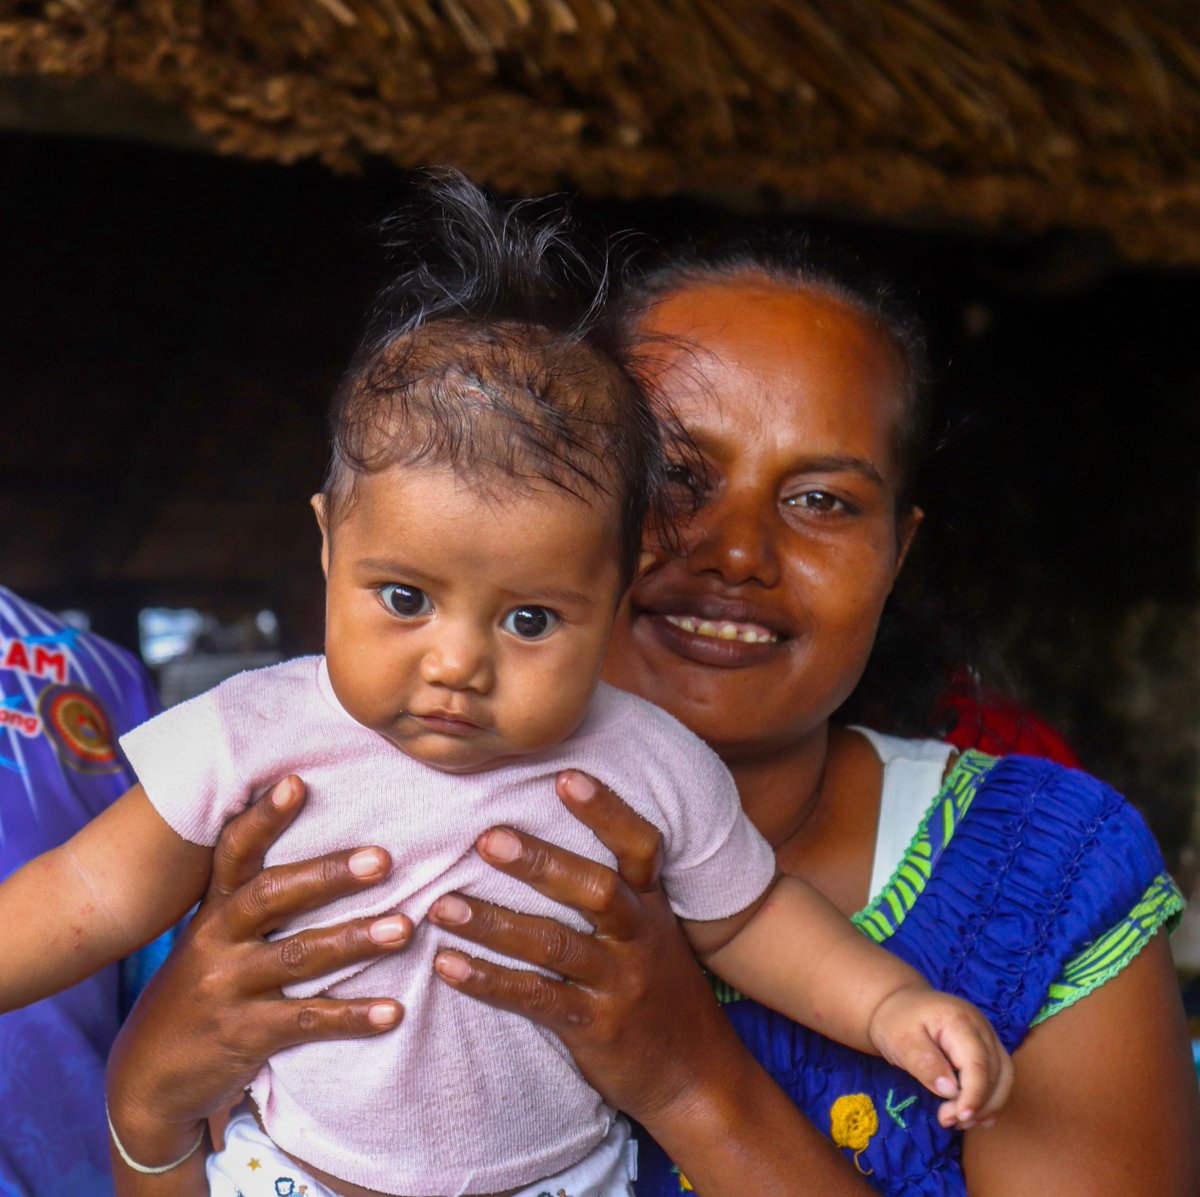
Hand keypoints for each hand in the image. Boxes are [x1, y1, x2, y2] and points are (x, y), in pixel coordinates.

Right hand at [105, 775, 410, 1166]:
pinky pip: (305, 1022)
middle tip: (383, 859)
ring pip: (298, 956)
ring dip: (356, 940)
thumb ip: (253, 903)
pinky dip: (352, 1016)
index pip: (235, 853)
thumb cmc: (200, 994)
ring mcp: (227, 989)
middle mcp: (215, 942)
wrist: (146, 1080)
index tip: (296, 783)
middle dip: (328, 875)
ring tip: (405, 927)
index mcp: (214, 911)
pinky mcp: (243, 1036)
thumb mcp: (212, 942)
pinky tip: (393, 1011)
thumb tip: (320, 853)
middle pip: (272, 895)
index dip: (263, 818)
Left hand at [426, 769, 740, 1124]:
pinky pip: (537, 1000)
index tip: (567, 777)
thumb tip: (553, 839)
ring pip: (554, 946)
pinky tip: (448, 966)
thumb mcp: (655, 933)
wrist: (698, 1077)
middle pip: (596, 890)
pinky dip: (489, 982)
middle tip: (486, 838)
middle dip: (540, 862)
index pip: (640, 847)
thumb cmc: (662, 992)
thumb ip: (619, 893)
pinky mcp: (595, 1028)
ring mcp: (618, 984)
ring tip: (442, 906)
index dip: (608, 811)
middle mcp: (640, 938)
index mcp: (654, 906)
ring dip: (494, 924)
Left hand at [867, 985, 1013, 1129]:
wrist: (897, 1003)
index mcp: (959, 1020)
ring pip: (1004, 1076)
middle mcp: (980, 1026)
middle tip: (948, 1120)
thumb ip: (925, 1063)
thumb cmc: (896, 1022)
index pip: (978, 1063)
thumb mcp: (901, 1041)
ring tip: (960, 1121)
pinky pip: (999, 1076)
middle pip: (996, 1072)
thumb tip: (951, 1090)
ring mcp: (986, 1035)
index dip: (974, 1095)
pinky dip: (990, 1098)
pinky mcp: (986, 1047)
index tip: (959, 1118)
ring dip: (988, 1105)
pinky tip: (973, 1113)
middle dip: (979, 1104)